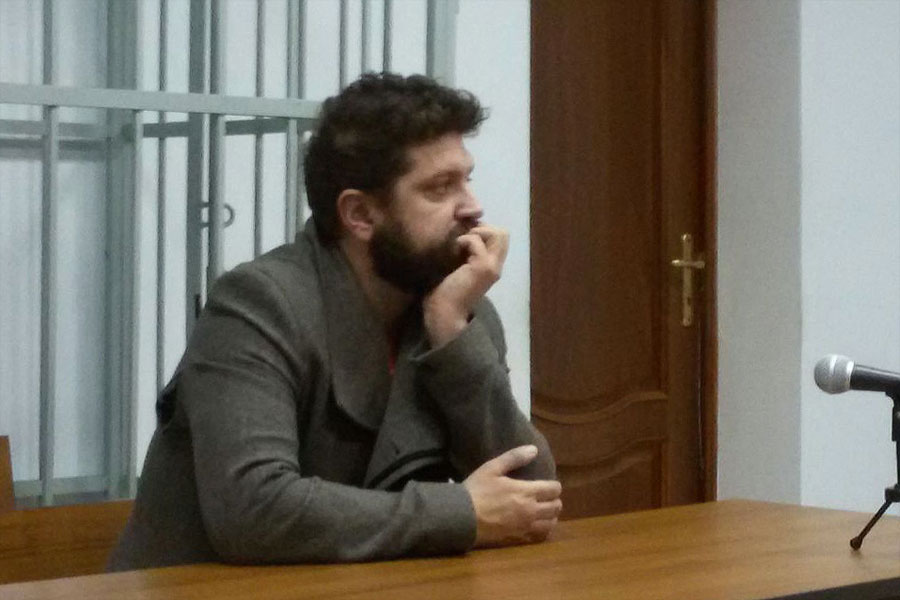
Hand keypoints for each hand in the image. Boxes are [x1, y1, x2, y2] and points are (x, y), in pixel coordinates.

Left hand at [423, 225, 508, 347]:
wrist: (444, 313)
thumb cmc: (447, 292)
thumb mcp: (459, 267)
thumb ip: (466, 253)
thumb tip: (462, 232)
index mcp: (492, 265)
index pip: (500, 238)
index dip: (484, 231)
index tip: (465, 237)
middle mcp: (497, 265)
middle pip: (503, 233)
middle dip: (483, 228)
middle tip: (464, 238)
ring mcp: (492, 266)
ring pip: (498, 233)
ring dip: (476, 232)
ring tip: (461, 244)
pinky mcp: (483, 268)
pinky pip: (477, 241)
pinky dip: (464, 240)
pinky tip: (455, 250)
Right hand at [463, 445, 562, 547]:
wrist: (462, 517)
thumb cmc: (477, 490)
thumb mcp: (492, 468)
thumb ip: (514, 458)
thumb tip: (534, 449)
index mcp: (527, 492)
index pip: (553, 489)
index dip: (554, 485)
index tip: (548, 483)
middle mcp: (531, 510)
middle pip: (556, 507)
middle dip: (555, 500)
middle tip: (547, 497)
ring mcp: (525, 526)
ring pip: (550, 523)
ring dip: (551, 516)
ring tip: (545, 511)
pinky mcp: (518, 537)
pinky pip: (538, 536)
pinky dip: (542, 530)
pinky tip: (536, 526)